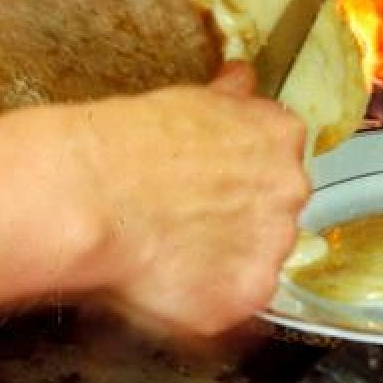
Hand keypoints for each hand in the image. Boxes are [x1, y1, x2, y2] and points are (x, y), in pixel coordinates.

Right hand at [60, 63, 310, 338]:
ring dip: (223, 259)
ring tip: (171, 249)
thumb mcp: (191, 98)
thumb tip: (242, 79)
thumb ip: (231, 98)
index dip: (242, 173)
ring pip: (257, 260)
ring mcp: (272, 247)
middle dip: (239, 218)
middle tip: (187, 218)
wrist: (93, 193)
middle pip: (275, 210)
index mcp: (282, 137)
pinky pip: (232, 303)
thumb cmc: (129, 143)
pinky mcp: (245, 296)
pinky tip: (168, 278)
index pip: (280, 159)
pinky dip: (203, 298)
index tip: (213, 181)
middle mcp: (289, 191)